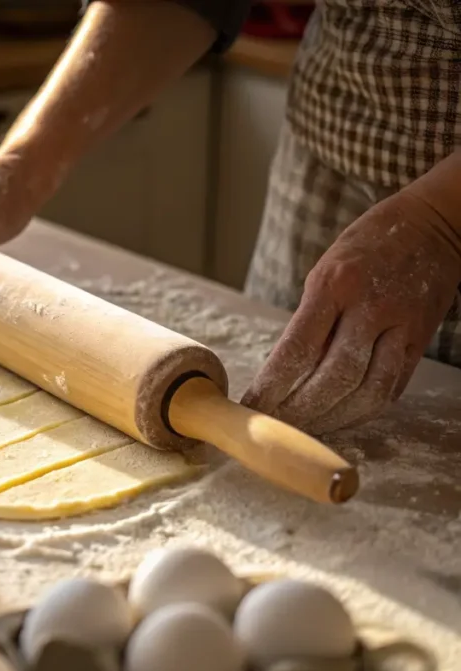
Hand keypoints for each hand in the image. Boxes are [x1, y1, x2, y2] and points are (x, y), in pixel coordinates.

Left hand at [241, 190, 460, 433]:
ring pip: (366, 391)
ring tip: (303, 429)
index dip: (272, 387)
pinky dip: (361, 410)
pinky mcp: (419, 342)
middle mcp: (369, 307)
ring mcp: (400, 326)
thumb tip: (281, 374)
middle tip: (274, 426)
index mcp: (334, 285)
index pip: (298, 350)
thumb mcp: (323, 271)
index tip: (251, 407)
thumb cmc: (364, 248)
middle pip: (334, 378)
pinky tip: (339, 418)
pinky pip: (390, 388)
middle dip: (300, 411)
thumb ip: (308, 320)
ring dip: (332, 419)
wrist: (433, 225)